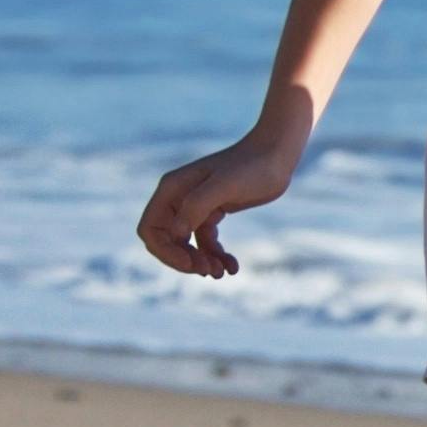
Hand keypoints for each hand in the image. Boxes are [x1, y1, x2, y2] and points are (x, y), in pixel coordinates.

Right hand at [137, 126, 301, 277]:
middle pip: (167, 242)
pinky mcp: (214, 212)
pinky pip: (207, 242)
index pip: (150, 229)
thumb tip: (176, 234)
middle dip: (185, 260)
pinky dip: (217, 256)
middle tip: (209, 271)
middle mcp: (178, 199)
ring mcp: (195, 206)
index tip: (189, 263)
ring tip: (221, 272)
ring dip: (202, 262)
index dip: (164, 251)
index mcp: (171, 190)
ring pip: (187, 245)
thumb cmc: (250, 166)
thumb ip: (196, 207)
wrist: (277, 154)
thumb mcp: (223, 186)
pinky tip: (233, 267)